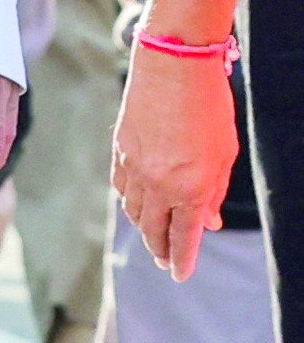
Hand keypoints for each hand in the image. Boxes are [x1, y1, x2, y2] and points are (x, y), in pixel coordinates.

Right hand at [113, 44, 239, 277]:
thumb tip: (208, 221)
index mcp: (190, 188)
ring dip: (145, 227)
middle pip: (153, 230)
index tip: (180, 275)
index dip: (182, 259)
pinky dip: (130, 201)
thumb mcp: (224, 154)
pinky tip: (137, 203)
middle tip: (164, 261)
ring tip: (152, 235)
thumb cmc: (209, 107)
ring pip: (134, 211)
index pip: (183, 236)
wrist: (173, 67)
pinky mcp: (118, 151)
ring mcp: (134, 168)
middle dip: (160, 249)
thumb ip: (214, 191)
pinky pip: (122, 188)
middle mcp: (158, 184)